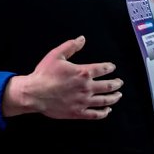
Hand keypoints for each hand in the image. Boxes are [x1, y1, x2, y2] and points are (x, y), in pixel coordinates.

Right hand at [4, 36, 121, 119]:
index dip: (109, 67)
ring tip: (118, 95)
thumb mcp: (56, 55)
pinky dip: (103, 113)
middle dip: (116, 84)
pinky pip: (95, 114)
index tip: (112, 68)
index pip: (102, 69)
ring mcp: (83, 101)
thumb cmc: (44, 74)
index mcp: (83, 72)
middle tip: (119, 82)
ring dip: (114, 97)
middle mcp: (86, 87)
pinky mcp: (78, 112)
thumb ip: (71, 46)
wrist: (34, 93)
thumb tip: (82, 39)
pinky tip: (107, 111)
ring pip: (104, 100)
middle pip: (108, 86)